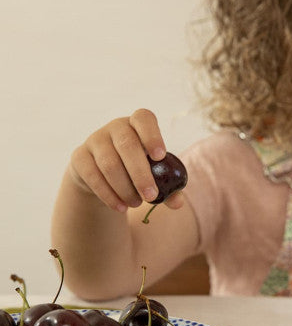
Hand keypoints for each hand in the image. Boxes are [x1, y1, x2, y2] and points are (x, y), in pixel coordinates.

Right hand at [69, 109, 183, 211]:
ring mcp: (95, 139)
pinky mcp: (80, 156)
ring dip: (125, 188)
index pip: (144, 118)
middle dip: (141, 174)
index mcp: (138, 124)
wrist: (102, 175)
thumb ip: (168, 187)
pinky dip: (109, 195)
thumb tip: (177, 203)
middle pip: (127, 146)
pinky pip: (93, 176)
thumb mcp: (154, 175)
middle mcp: (116, 127)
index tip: (160, 157)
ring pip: (110, 164)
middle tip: (151, 196)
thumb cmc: (137, 170)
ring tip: (136, 204)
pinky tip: (121, 207)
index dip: (152, 136)